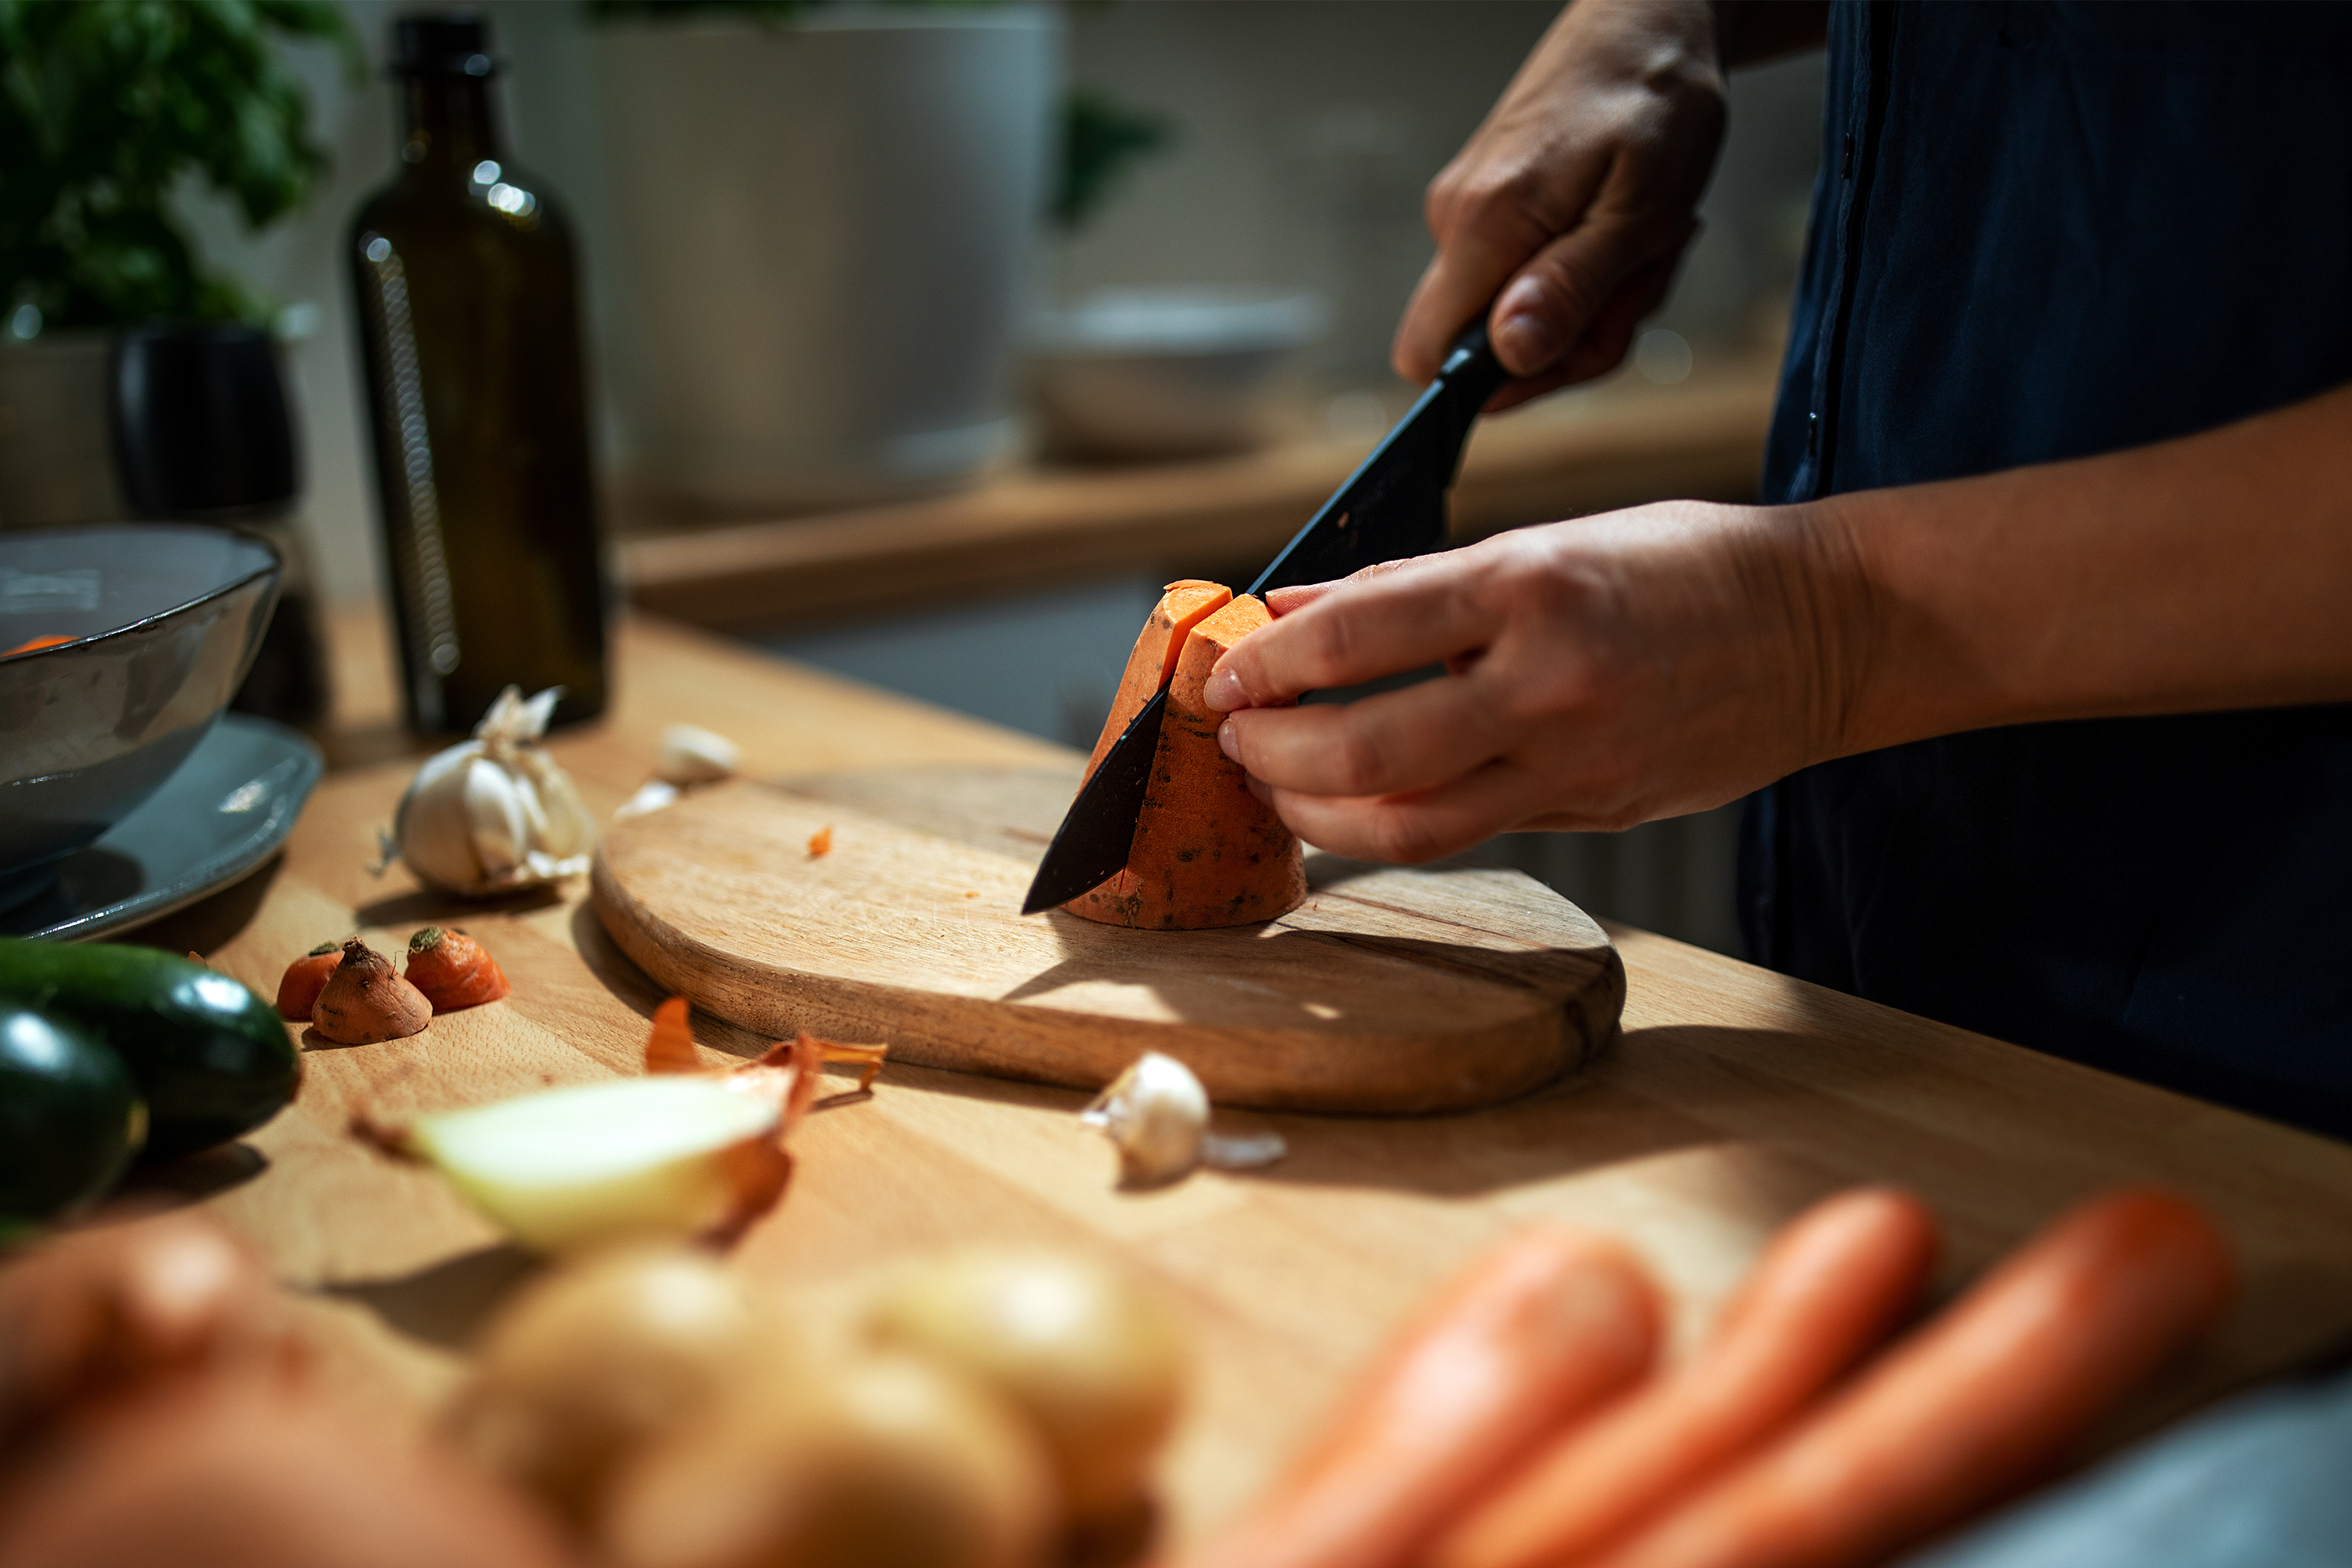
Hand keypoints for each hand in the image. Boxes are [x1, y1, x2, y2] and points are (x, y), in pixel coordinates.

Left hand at [1200, 504, 1865, 862]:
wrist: (1829, 628)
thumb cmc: (1687, 564)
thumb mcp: (1550, 537)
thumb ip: (1417, 586)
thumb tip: (1299, 613)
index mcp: (1530, 585)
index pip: (1358, 632)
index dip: (1269, 662)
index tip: (1226, 671)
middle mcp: (1546, 680)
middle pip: (1364, 746)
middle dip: (1273, 749)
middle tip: (1235, 737)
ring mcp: (1574, 760)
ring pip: (1407, 821)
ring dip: (1318, 811)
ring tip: (1277, 785)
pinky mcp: (1594, 813)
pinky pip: (1468, 832)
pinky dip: (1393, 822)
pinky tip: (1356, 802)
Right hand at [1392, 0, 1728, 406]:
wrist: (1649, 19)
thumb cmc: (1656, 101)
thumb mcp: (1639, 214)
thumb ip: (1570, 289)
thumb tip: (1508, 357)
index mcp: (1485, 227)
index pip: (1429, 358)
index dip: (1497, 384)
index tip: (1572, 345)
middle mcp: (1456, 222)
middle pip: (1486, 348)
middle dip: (1574, 336)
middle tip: (1635, 278)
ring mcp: (1468, 212)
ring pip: (1517, 313)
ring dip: (1592, 299)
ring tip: (1639, 239)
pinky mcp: (1488, 204)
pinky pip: (1526, 276)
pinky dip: (1582, 269)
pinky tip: (1618, 227)